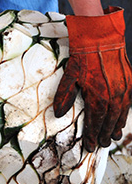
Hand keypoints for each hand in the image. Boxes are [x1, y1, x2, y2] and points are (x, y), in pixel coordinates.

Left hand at [53, 7, 131, 151]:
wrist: (101, 38)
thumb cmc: (83, 56)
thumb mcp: (69, 74)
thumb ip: (64, 95)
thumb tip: (58, 113)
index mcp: (96, 97)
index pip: (95, 123)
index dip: (92, 136)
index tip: (90, 145)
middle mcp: (112, 97)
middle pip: (109, 123)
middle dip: (104, 135)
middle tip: (101, 143)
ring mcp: (123, 91)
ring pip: (120, 116)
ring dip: (115, 128)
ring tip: (112, 136)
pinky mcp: (130, 84)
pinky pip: (128, 105)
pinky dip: (124, 115)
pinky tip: (120, 120)